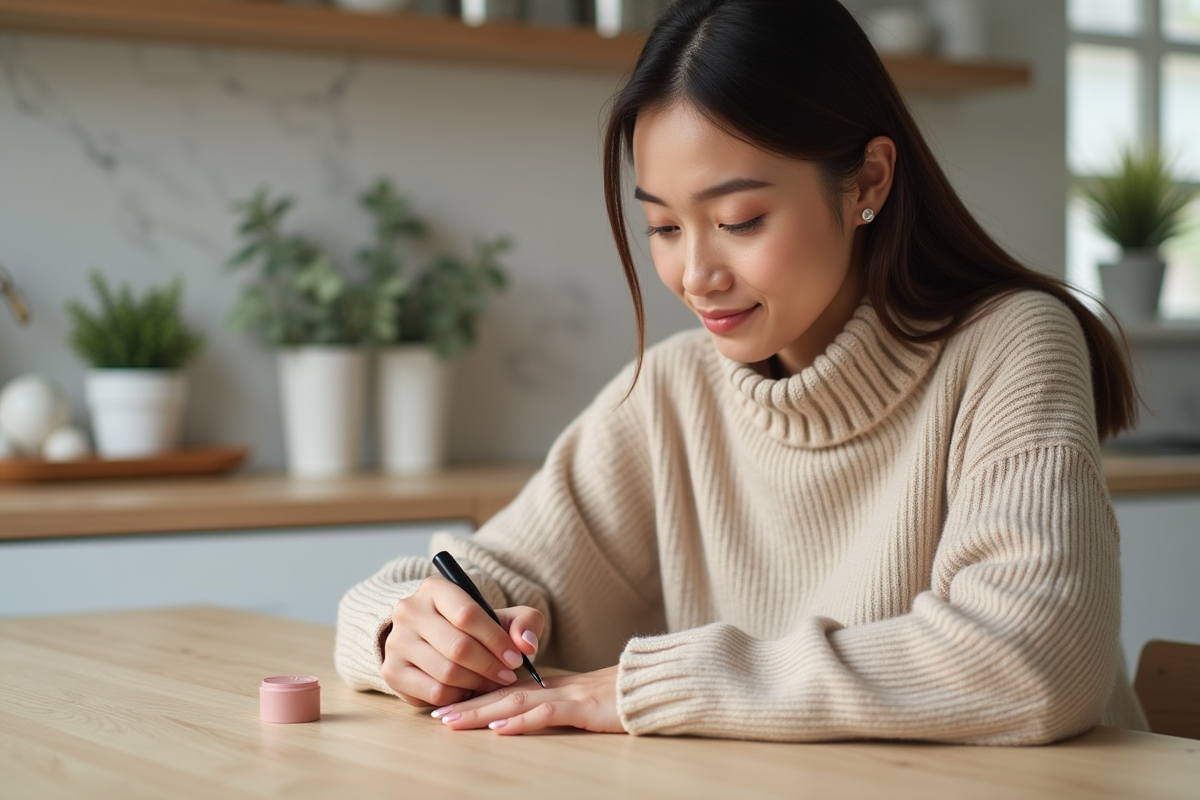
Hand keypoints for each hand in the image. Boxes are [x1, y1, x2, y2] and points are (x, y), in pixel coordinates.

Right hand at [381, 574, 544, 707]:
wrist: (431, 639)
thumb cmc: (473, 627)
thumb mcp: (503, 616)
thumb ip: (524, 623)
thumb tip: (526, 645)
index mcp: (435, 588)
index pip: (468, 614)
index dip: (496, 640)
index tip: (516, 658)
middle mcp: (409, 611)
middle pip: (458, 647)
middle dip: (490, 666)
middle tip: (507, 675)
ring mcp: (397, 642)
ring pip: (447, 673)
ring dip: (477, 683)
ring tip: (490, 682)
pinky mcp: (392, 672)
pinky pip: (434, 693)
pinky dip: (459, 696)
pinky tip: (468, 689)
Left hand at [432, 666, 623, 734]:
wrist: (658, 684)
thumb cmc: (627, 697)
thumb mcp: (589, 702)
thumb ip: (563, 706)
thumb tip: (534, 716)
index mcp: (556, 686)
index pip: (509, 689)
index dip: (477, 697)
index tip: (450, 705)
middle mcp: (557, 687)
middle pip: (503, 694)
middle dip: (467, 704)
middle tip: (436, 715)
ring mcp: (569, 695)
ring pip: (515, 701)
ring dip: (481, 712)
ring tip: (453, 721)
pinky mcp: (584, 708)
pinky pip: (547, 713)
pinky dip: (521, 720)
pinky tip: (499, 727)